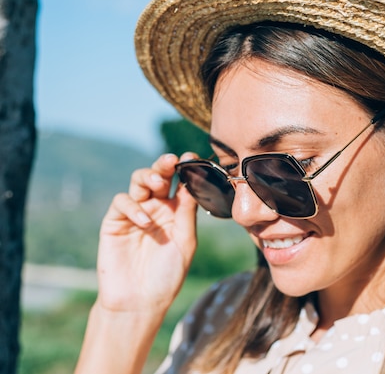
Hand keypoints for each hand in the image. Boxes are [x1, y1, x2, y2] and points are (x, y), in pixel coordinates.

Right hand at [95, 152, 198, 313]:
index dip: (185, 168)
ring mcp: (135, 213)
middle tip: (171, 160)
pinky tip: (145, 222)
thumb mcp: (185, 242)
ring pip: (138, 182)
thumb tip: (194, 183)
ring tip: (158, 184)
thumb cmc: (167, 275)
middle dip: (164, 164)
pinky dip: (133, 207)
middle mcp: (156, 208)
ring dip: (148, 177)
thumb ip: (187, 213)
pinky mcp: (115, 222)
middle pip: (158, 176)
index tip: (192, 157)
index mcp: (176, 211)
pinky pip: (122, 202)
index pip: (181, 183)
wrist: (140, 302)